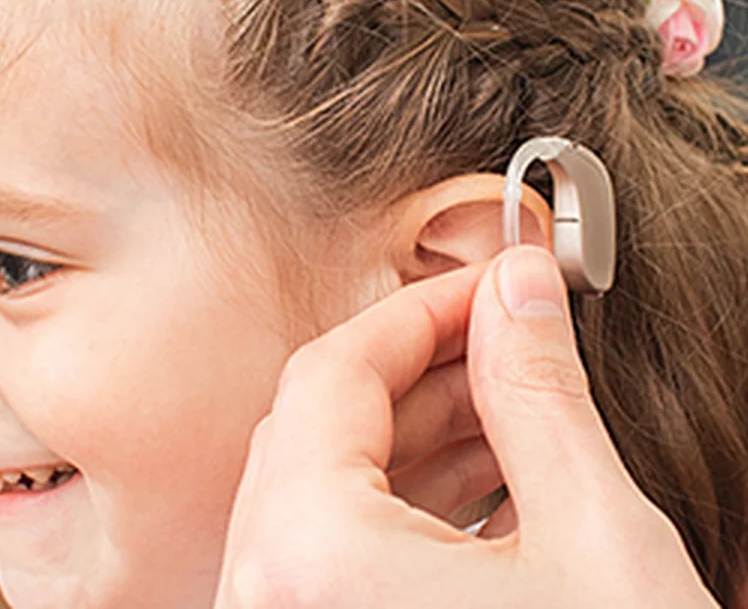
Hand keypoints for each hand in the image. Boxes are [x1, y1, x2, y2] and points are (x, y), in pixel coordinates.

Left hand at [215, 247, 716, 607]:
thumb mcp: (593, 539)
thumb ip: (539, 395)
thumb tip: (522, 290)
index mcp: (307, 555)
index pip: (333, 372)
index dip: (419, 309)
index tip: (490, 282)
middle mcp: (267, 595)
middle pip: (321, 428)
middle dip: (423, 372)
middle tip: (509, 335)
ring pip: (330, 491)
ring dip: (421, 437)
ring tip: (518, 408)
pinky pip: (339, 553)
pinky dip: (409, 508)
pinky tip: (494, 483)